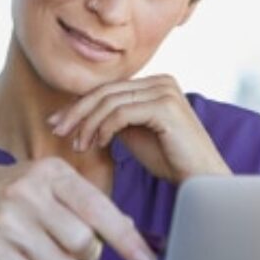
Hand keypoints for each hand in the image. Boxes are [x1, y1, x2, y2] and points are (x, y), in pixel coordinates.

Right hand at [0, 156, 155, 259]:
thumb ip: (86, 203)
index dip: (127, 240)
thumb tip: (130, 231)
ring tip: (44, 250)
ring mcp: (8, 222)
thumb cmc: (12, 191)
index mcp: (51, 172)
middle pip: (84, 244)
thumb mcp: (48, 182)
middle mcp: (29, 193)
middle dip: (85, 253)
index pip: (100, 209)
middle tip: (69, 245)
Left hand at [49, 75, 229, 183]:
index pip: (108, 88)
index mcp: (155, 82)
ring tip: (78, 145)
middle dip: (77, 111)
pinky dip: (104, 127)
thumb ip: (114, 118)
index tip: (57, 122)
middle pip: (106, 91)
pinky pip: (121, 113)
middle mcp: (161, 80)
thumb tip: (80, 114)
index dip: (79, 104)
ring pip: (110, 102)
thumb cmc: (170, 160)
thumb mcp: (135, 133)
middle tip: (57, 130)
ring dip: (87, 124)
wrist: (202, 179)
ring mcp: (164, 90)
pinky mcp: (165, 106)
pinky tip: (97, 144)